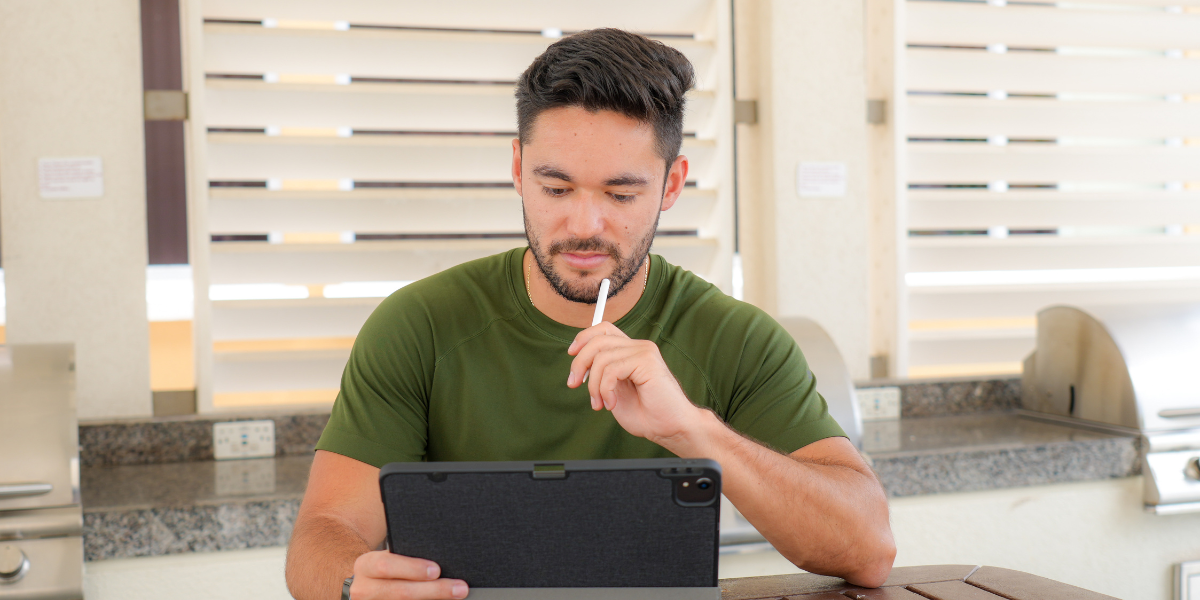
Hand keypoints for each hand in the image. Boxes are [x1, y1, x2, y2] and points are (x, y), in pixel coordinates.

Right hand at [350, 551, 467, 599]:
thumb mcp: (389, 557)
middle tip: (460, 588)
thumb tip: (443, 555)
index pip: (386, 566)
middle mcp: (364, 589)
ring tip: (457, 595)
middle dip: (434, 590)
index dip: (412, 568)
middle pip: (401, 592)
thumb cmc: (388, 567)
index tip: (436, 570)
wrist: (369, 585)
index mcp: (366, 566)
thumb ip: (407, 555)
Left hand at [566, 322, 704, 446]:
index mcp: (631, 351)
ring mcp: (644, 352)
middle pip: (598, 340)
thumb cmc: (646, 413)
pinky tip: (611, 404)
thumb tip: (579, 366)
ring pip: (602, 358)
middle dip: (579, 363)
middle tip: (574, 384)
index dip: (583, 338)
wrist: (670, 427)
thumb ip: (602, 374)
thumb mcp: (615, 391)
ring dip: (593, 385)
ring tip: (600, 403)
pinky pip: (611, 370)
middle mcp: (638, 347)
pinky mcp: (647, 362)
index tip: (572, 355)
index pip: (603, 330)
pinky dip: (605, 389)